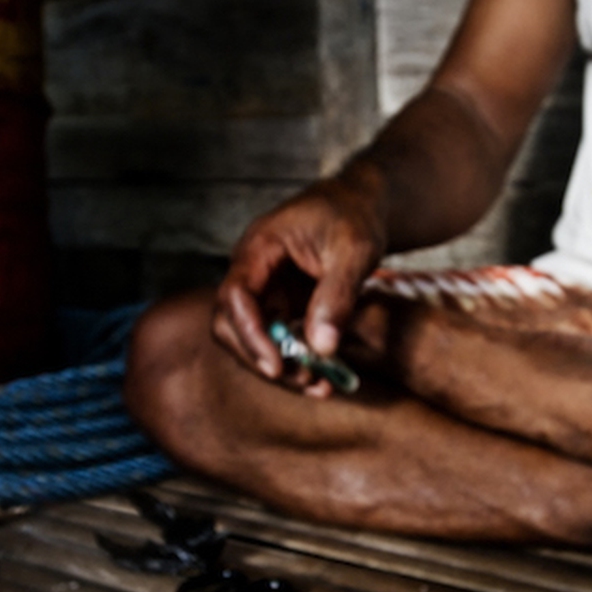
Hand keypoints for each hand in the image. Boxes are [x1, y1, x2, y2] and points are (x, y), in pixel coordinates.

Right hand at [212, 174, 387, 394]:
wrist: (361, 205)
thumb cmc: (354, 216)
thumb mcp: (355, 250)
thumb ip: (338, 295)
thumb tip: (322, 347)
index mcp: (259, 247)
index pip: (234, 296)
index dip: (250, 334)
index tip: (277, 366)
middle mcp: (252, 272)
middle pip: (231, 324)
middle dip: (261, 358)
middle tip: (303, 380)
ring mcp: (264, 291)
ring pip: (252, 339)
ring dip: (280, 367)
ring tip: (319, 385)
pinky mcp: (281, 306)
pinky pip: (278, 341)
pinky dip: (297, 362)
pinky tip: (325, 378)